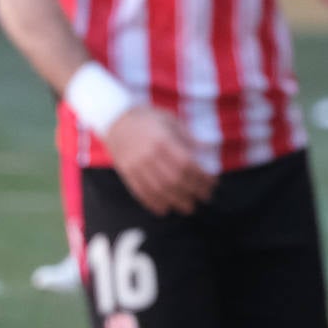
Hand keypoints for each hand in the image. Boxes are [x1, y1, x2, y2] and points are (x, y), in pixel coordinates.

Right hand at [102, 105, 216, 215]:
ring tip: (189, 207)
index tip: (212, 183)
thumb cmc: (148, 118)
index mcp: (162, 140)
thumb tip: (209, 150)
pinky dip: (154, 203)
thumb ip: (188, 137)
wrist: (115, 119)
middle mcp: (149, 155)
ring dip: (176, 201)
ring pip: (159, 190)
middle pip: (175, 179)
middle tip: (205, 197)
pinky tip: (165, 208)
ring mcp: (136, 166)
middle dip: (193, 191)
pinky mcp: (127, 173)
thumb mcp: (170, 120)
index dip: (201, 176)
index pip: (186, 164)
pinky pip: (141, 192)